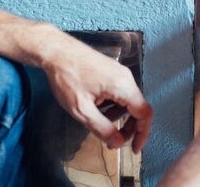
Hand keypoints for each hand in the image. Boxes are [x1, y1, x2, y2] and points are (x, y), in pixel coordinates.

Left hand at [32, 28, 152, 153]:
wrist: (56, 51)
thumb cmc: (67, 76)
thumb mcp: (82, 109)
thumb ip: (102, 128)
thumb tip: (118, 142)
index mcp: (122, 86)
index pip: (144, 113)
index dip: (142, 134)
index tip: (134, 148)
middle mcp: (125, 77)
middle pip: (137, 108)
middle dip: (127, 127)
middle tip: (112, 141)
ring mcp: (119, 72)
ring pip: (126, 101)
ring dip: (116, 115)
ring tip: (95, 118)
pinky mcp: (111, 70)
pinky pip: (118, 92)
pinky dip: (111, 104)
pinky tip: (94, 104)